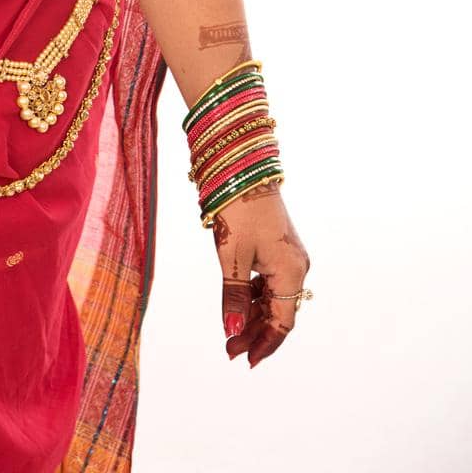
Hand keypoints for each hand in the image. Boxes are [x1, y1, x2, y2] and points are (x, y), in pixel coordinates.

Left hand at [211, 182, 310, 367]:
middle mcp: (297, 266)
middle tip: (229, 348)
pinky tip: (239, 304)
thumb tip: (232, 331)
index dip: (264, 344)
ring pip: (274, 296)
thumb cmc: (237, 210)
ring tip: (230, 331)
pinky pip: (270, 280)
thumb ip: (234, 297)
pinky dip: (255, 295)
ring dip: (254, 315)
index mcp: (291, 272)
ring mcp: (289, 254)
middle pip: (279, 311)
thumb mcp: (231, 257)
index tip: (244, 360)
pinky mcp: (279, 245)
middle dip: (255, 332)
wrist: (242, 167)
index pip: (282, 322)